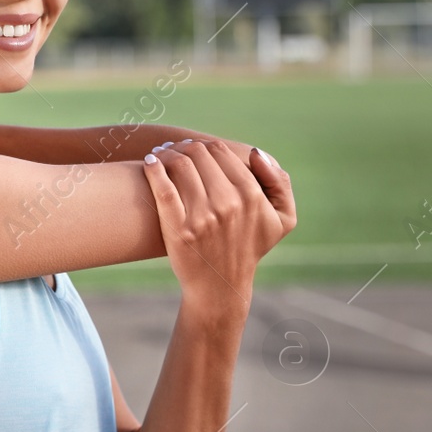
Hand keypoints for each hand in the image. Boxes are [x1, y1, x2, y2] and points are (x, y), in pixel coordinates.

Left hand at [141, 140, 295, 311]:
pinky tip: (149, 163)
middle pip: (197, 154)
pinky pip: (163, 188)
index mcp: (251, 196)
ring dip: (166, 153)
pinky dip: (153, 169)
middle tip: (173, 148)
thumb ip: (279, 182)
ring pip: (179, 165)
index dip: (204, 144)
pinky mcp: (179, 229)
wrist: (220, 286)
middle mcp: (228, 204)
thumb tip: (255, 154)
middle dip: (183, 146)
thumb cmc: (250, 247)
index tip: (193, 146)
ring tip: (159, 154)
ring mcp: (202, 217)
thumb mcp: (282, 219)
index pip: (220, 151)